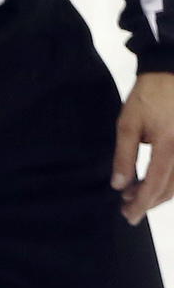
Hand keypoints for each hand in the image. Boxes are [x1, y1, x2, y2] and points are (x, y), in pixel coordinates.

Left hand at [112, 71, 173, 224]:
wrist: (173, 71)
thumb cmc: (149, 95)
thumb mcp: (128, 124)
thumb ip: (124, 156)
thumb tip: (119, 185)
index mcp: (169, 143)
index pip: (156, 183)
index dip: (142, 202)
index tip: (128, 215)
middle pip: (172, 187)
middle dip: (149, 202)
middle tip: (127, 209)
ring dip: (160, 193)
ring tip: (135, 195)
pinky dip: (171, 182)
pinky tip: (153, 181)